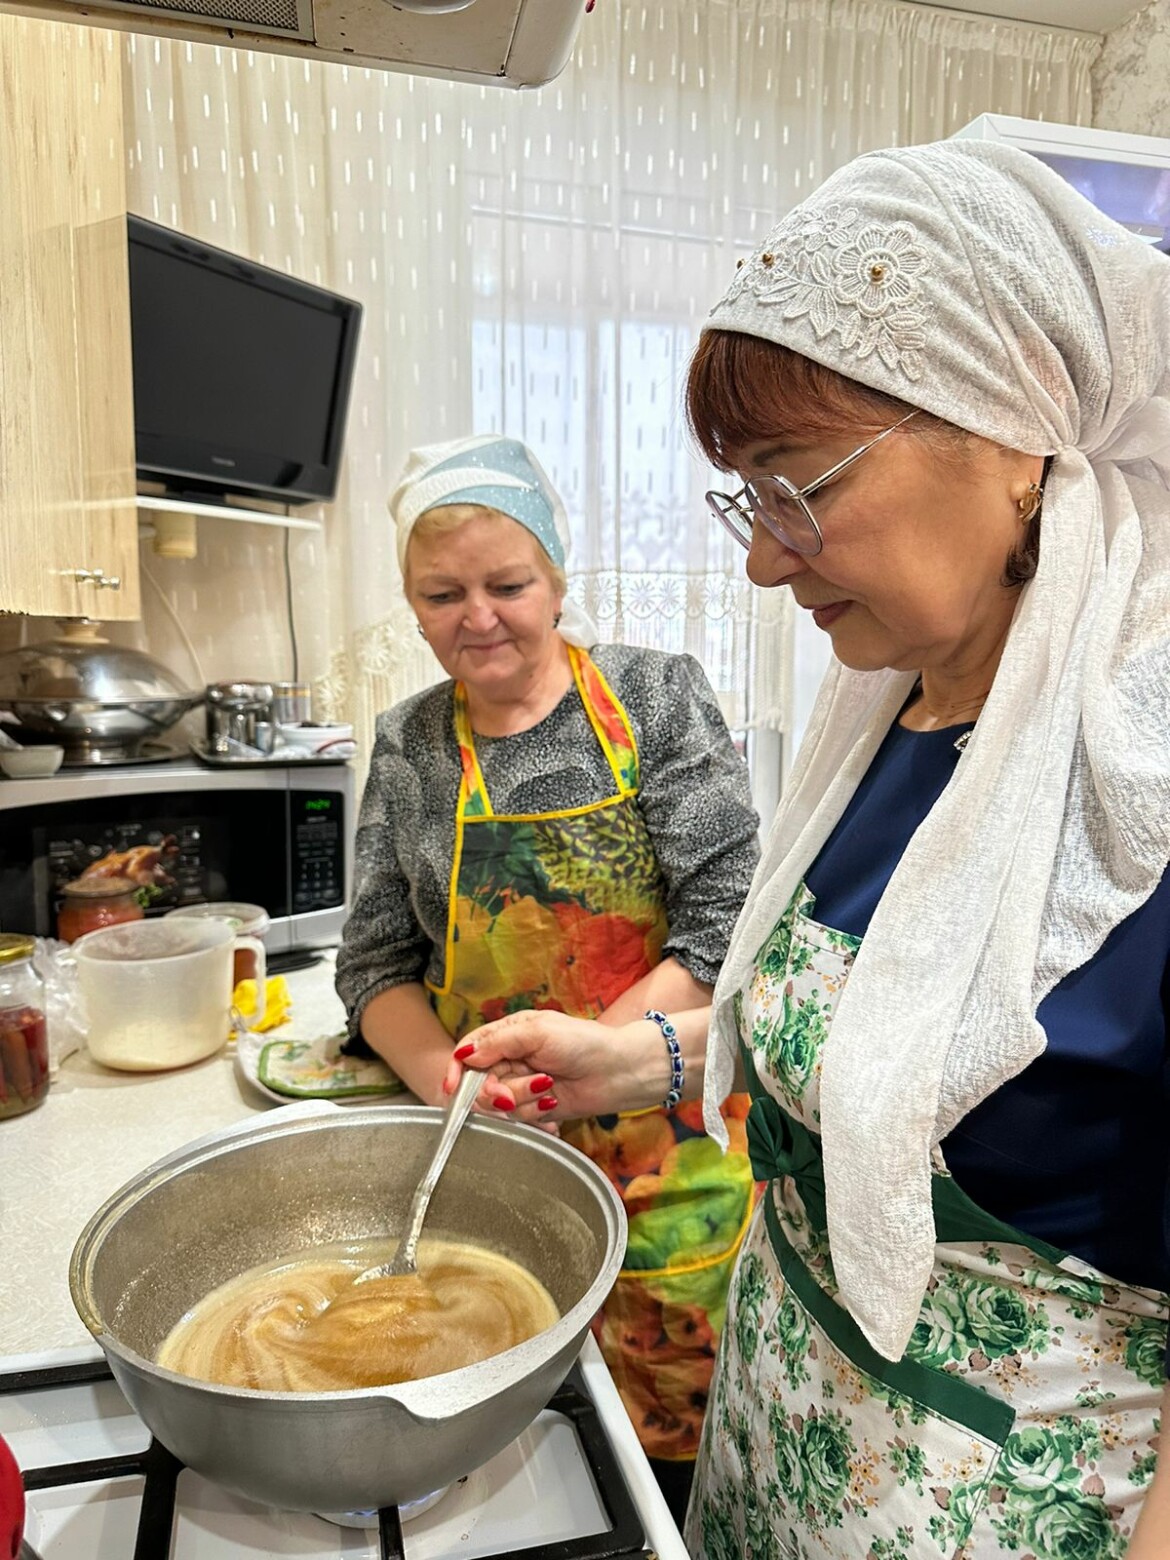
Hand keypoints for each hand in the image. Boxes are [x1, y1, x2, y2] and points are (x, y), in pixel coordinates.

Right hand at [442, 1010, 639, 1125]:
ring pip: (498, 1104)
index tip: (452, 1087)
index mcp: (508, 1034)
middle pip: (478, 1083)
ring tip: (548, 1091)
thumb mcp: (538, 1032)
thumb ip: (499, 1042)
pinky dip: (532, 1117)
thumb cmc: (584, 1043)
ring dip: (522, 1102)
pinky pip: (517, 1119)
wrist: (618, 1072)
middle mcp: (510, 1060)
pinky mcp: (533, 1108)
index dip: (456, 1069)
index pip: (468, 1051)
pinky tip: (552, 1106)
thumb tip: (464, 1053)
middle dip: (498, 1090)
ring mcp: (521, 1085)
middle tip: (523, 1088)